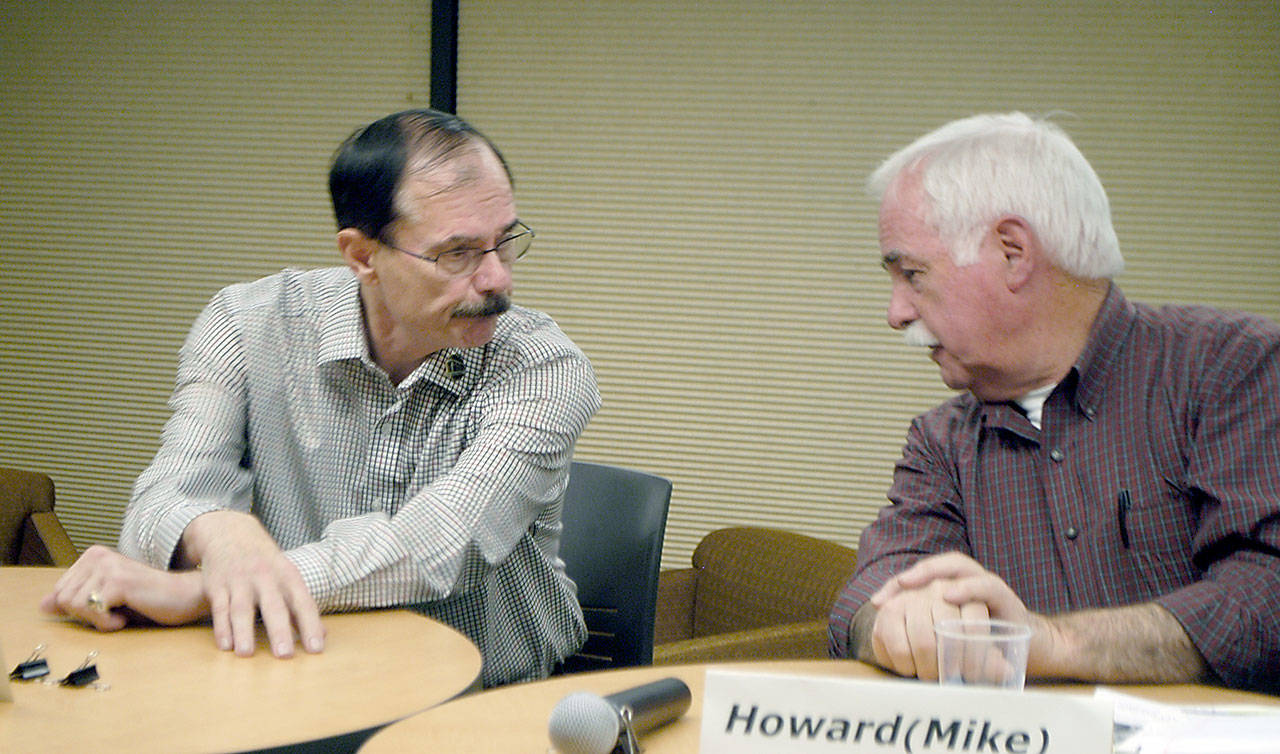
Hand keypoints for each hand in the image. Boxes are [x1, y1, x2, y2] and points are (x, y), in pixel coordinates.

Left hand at [40, 545, 207, 628]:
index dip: (81, 608)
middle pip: (63, 599)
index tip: (108, 605)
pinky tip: (125, 617)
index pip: (60, 591)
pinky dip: (108, 623)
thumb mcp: (107, 599)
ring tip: (121, 613)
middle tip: (115, 611)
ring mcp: (108, 567)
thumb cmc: (150, 599)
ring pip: (73, 606)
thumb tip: (43, 604)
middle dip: (87, 614)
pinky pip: (92, 612)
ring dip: (97, 619)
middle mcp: (98, 555)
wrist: (185, 596)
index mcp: (93, 556)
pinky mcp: (118, 582)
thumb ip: (76, 599)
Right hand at [180, 510, 324, 657]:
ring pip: (242, 609)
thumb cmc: (266, 564)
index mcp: (288, 576)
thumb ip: (302, 606)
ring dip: (244, 632)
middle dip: (279, 631)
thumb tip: (322, 635)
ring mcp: (240, 581)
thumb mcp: (288, 577)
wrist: (231, 534)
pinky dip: (221, 627)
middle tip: (285, 655)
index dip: (310, 625)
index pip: (303, 603)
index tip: (316, 649)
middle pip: (274, 607)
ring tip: (247, 654)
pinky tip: (225, 646)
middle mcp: (265, 577)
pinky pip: (219, 608)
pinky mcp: (217, 585)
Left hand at [867, 552, 1034, 679]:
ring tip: (915, 583)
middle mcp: (970, 583)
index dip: (897, 586)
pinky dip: (968, 587)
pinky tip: (950, 595)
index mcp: (954, 590)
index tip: (876, 602)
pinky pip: (988, 586)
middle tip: (895, 588)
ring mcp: (988, 588)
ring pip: (961, 566)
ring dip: (935, 572)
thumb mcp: (952, 643)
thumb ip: (928, 637)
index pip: (923, 578)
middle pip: (940, 564)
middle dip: (914, 573)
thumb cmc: (988, 648)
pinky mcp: (1008, 600)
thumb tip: (891, 648)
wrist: (1033, 652)